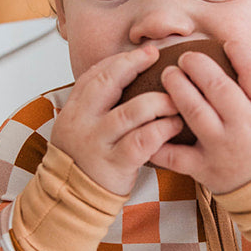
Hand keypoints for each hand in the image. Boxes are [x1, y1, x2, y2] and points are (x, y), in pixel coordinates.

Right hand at [49, 43, 182, 194]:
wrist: (72, 198)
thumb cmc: (87, 158)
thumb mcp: (82, 125)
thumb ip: (99, 102)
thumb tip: (127, 72)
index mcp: (75, 108)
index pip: (96, 73)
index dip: (122, 60)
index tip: (146, 52)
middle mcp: (83, 121)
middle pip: (109, 82)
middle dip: (135, 65)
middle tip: (160, 58)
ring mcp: (98, 142)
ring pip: (132, 111)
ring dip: (159, 102)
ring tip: (178, 100)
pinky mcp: (115, 163)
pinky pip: (143, 141)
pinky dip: (162, 130)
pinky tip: (176, 125)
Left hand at [152, 39, 250, 192]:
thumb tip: (247, 58)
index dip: (239, 53)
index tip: (227, 44)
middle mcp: (245, 126)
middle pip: (218, 87)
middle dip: (197, 65)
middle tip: (185, 57)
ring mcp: (222, 147)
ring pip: (194, 111)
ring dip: (177, 88)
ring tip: (168, 74)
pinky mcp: (205, 168)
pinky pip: (175, 155)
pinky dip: (158, 141)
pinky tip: (147, 125)